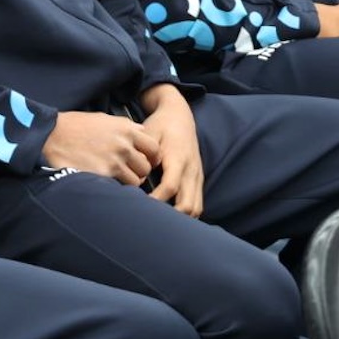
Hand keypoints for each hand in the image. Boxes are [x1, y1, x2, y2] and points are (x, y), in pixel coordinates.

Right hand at [41, 111, 159, 185]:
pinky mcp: (103, 173)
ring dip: (129, 182)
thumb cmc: (76, 126)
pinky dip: (116, 188)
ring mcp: (114, 160)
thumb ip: (125, 127)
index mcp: (126, 129)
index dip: (152, 158)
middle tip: (129, 173)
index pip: (154, 148)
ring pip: (136, 180)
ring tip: (117, 180)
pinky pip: (120, 187)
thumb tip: (140, 133)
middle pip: (146, 167)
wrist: (52, 134)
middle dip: (140, 172)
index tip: (146, 162)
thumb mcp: (105, 119)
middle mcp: (124, 144)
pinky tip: (107, 182)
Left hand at [139, 85, 203, 216]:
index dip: (156, 200)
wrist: (180, 116)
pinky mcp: (198, 180)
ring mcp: (197, 176)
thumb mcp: (149, 134)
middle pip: (188, 205)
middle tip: (150, 222)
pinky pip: (197, 204)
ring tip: (160, 223)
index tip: (140, 208)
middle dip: (171, 218)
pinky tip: (169, 217)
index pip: (170, 186)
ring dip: (180, 219)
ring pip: (196, 209)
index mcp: (178, 158)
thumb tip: (139, 180)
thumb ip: (144, 155)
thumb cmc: (160, 125)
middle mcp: (191, 170)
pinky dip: (185, 214)